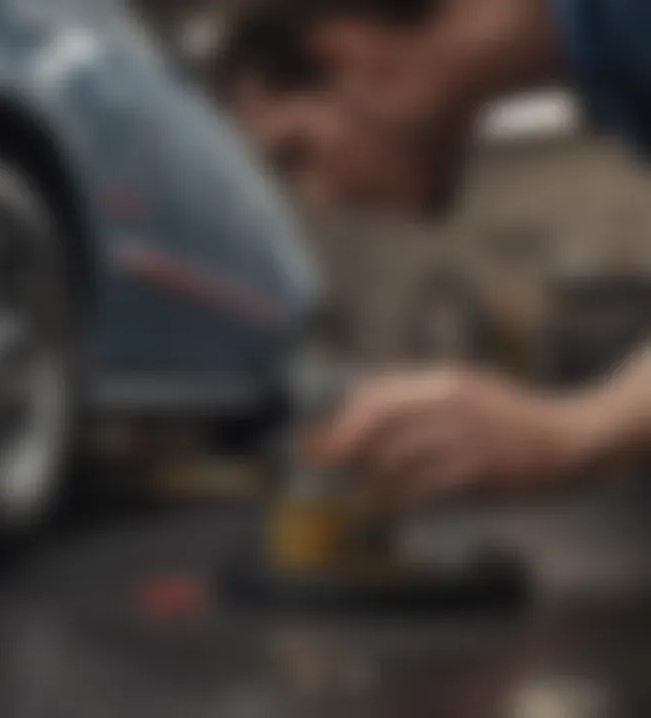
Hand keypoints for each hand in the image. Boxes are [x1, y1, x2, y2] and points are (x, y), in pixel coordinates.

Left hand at [315, 369, 598, 505]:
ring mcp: (462, 435)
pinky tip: (391, 503)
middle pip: (375, 421)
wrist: (569, 440)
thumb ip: (419, 404)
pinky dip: (399, 497)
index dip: (341, 419)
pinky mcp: (477, 470)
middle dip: (340, 444)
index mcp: (443, 381)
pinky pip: (421, 487)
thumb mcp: (465, 394)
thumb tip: (364, 424)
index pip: (375, 395)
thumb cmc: (509, 420)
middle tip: (319, 462)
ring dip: (371, 476)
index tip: (315, 440)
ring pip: (393, 457)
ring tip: (366, 487)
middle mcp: (447, 401)